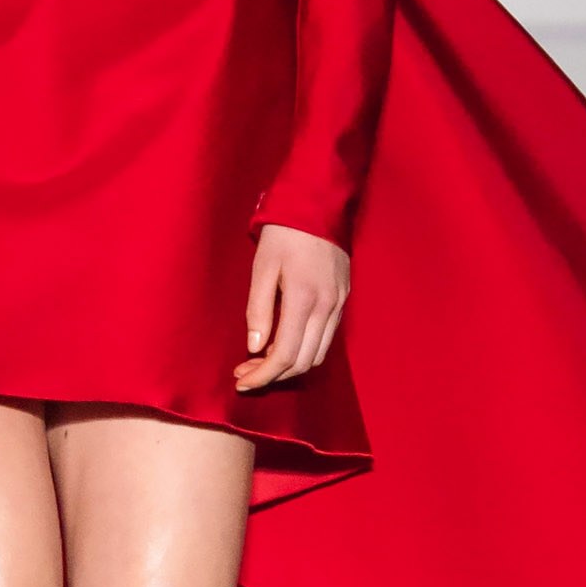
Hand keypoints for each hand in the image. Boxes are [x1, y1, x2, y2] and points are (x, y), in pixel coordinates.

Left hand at [235, 223, 349, 390]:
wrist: (319, 205)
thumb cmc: (284, 234)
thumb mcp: (262, 268)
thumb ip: (259, 310)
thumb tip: (255, 347)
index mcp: (303, 299)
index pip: (284, 355)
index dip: (262, 375)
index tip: (241, 381)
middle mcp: (326, 308)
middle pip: (302, 362)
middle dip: (273, 376)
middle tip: (246, 373)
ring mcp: (339, 304)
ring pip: (317, 355)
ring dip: (290, 366)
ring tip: (261, 362)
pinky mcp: (343, 299)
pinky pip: (326, 338)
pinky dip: (304, 350)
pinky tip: (283, 343)